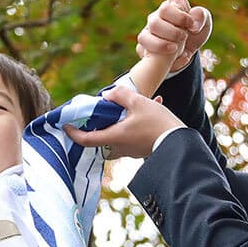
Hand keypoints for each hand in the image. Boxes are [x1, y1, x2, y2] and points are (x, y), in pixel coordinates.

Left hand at [66, 85, 184, 159]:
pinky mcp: (142, 149)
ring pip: (117, 136)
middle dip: (97, 126)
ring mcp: (131, 151)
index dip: (73, 133)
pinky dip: (136, 123)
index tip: (66, 126)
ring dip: (119, 122)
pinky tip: (153, 105)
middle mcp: (120, 147)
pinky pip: (133, 135)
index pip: (86, 139)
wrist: (181, 143)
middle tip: (98, 113)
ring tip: (132, 105)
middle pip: (100, 139)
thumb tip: (107, 95)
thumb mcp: (138, 103)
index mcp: (114, 137)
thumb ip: (120, 96)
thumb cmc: (158, 124)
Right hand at [139, 0, 211, 74]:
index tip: (191, 24)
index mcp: (167, 9)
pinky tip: (174, 57)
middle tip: (184, 37)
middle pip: (154, 23)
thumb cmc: (194, 31)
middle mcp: (154, 19)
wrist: (188, 50)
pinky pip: (144, 52)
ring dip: (161, 45)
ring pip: (144, 38)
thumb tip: (192, 25)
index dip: (179, 17)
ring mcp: (147, 34)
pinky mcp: (144, 49)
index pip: (165, 8)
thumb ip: (201, 16)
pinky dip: (160, 57)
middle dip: (172, 33)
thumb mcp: (203, 21)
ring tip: (175, 48)